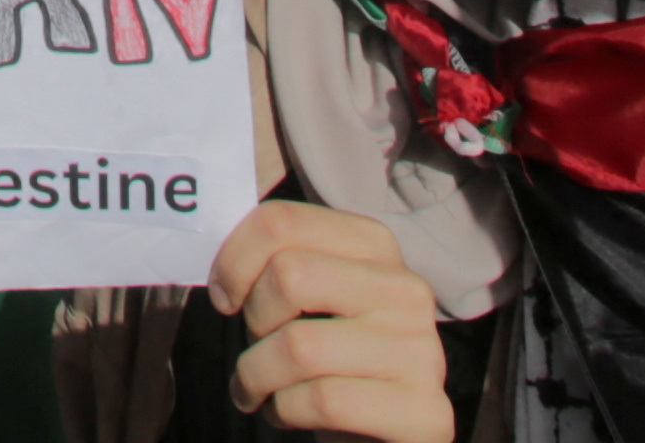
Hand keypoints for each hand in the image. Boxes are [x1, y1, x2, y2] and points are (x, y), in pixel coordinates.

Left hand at [207, 200, 451, 439]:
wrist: (382, 431)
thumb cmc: (328, 360)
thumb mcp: (308, 300)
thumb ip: (276, 262)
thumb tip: (219, 255)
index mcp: (375, 246)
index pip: (283, 222)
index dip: (234, 260)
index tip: (225, 297)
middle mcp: (406, 290)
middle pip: (290, 276)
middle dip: (253, 321)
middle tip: (255, 349)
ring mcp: (422, 351)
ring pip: (300, 346)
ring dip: (257, 376)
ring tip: (259, 389)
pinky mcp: (424, 412)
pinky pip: (324, 401)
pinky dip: (286, 412)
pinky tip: (287, 414)